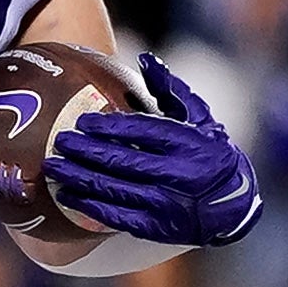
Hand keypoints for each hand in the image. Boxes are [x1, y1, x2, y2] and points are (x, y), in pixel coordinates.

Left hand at [46, 54, 261, 247]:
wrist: (234, 205)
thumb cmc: (210, 153)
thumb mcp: (200, 118)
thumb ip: (171, 90)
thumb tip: (145, 59)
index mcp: (189, 143)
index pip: (144, 131)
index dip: (111, 126)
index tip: (83, 121)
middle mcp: (179, 174)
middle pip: (123, 160)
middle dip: (86, 151)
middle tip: (59, 141)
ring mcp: (168, 204)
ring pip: (115, 189)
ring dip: (80, 178)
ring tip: (53, 167)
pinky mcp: (158, 228)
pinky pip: (117, 217)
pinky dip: (89, 207)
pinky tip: (67, 197)